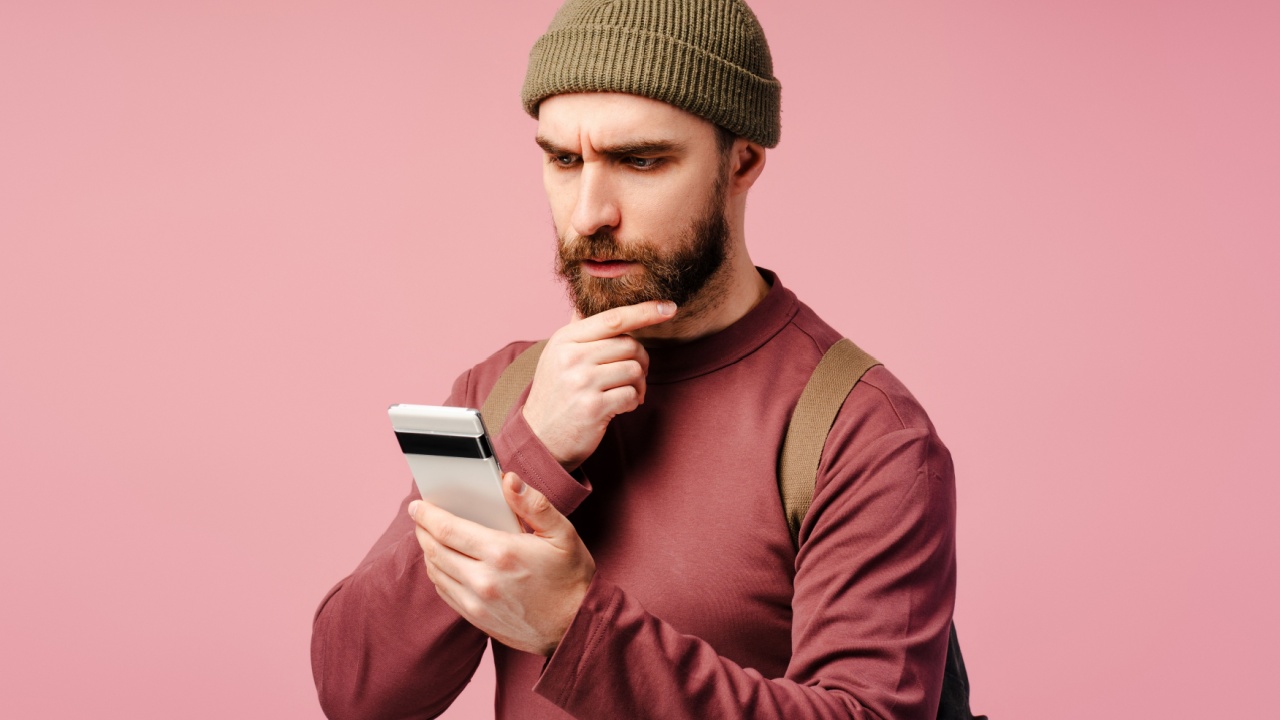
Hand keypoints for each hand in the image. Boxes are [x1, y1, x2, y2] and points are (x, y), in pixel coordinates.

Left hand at [408, 471, 595, 655]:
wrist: (575, 626)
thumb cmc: (570, 576)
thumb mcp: (562, 533)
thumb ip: (534, 503)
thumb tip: (508, 479)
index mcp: (502, 553)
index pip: (448, 529)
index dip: (427, 514)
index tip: (418, 505)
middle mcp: (483, 580)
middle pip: (434, 550)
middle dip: (423, 530)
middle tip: (420, 517)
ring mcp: (477, 602)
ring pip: (435, 571)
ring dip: (427, 551)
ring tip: (430, 536)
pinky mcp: (476, 618)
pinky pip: (444, 592)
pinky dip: (437, 573)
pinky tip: (443, 562)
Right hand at [522, 300, 676, 469]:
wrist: (539, 438)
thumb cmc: (556, 394)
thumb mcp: (556, 356)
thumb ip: (577, 332)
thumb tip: (587, 302)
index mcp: (564, 339)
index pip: (613, 318)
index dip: (644, 312)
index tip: (668, 307)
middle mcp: (571, 357)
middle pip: (630, 345)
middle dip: (641, 360)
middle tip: (635, 376)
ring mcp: (581, 382)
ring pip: (634, 370)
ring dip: (638, 384)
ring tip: (624, 393)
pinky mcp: (593, 407)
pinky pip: (631, 395)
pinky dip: (632, 402)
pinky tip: (618, 408)